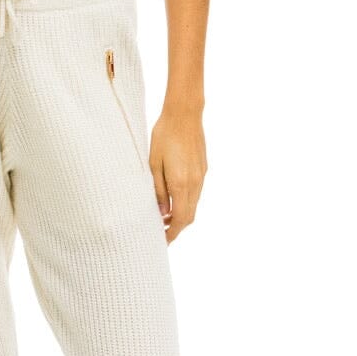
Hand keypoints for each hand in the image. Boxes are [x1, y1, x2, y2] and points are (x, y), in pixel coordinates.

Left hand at [150, 107, 206, 243]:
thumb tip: (162, 212)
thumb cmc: (164, 136)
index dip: (172, 233)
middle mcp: (195, 183)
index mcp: (181, 183)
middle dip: (177, 228)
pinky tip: (174, 198)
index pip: (181, 219)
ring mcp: (201, 176)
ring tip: (164, 217)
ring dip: (182, 215)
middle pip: (190, 216)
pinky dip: (186, 202)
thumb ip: (158, 190)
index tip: (162, 240)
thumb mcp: (153, 164)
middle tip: (162, 232)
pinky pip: (196, 193)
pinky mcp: (203, 169)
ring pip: (194, 205)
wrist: (185, 115)